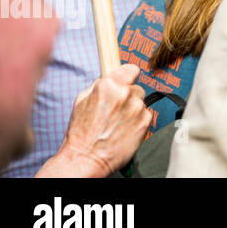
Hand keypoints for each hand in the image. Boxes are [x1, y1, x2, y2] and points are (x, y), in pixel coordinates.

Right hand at [36, 63, 149, 177]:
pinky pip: (145, 115)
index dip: (128, 77)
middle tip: (115, 111)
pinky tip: (124, 129)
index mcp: (108, 85)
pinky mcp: (145, 121)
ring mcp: (137, 107)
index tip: (126, 82)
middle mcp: (125, 94)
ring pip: (140, 102)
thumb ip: (99, 85)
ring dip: (133, 109)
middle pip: (136, 88)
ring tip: (117, 123)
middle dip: (128, 97)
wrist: (86, 159)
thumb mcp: (82, 101)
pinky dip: (138, 121)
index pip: (131, 69)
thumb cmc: (81, 133)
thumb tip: (110, 77)